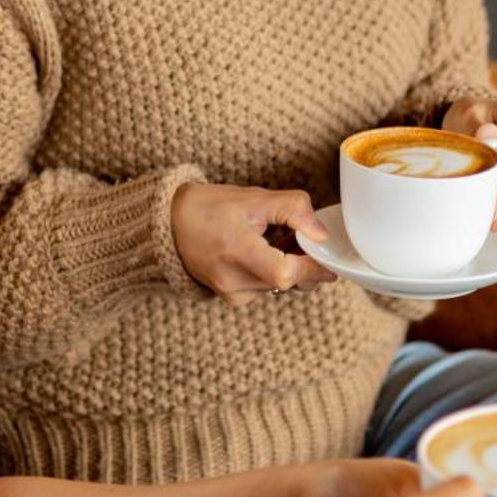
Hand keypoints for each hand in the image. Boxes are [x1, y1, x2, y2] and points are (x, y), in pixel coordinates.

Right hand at [172, 182, 337, 304]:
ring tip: (277, 238)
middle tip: (302, 236)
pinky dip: (274, 271)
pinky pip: (267, 287)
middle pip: (288, 281)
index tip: (327, 253)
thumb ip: (293, 210)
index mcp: (237, 252)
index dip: (313, 266)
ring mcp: (232, 294)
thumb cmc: (208, 208)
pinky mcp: (233, 298)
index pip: (287, 273)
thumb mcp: (253, 198)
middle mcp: (234, 281)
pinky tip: (264, 251)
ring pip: (281, 285)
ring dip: (290, 265)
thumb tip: (321, 233)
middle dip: (305, 261)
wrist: (168, 225)